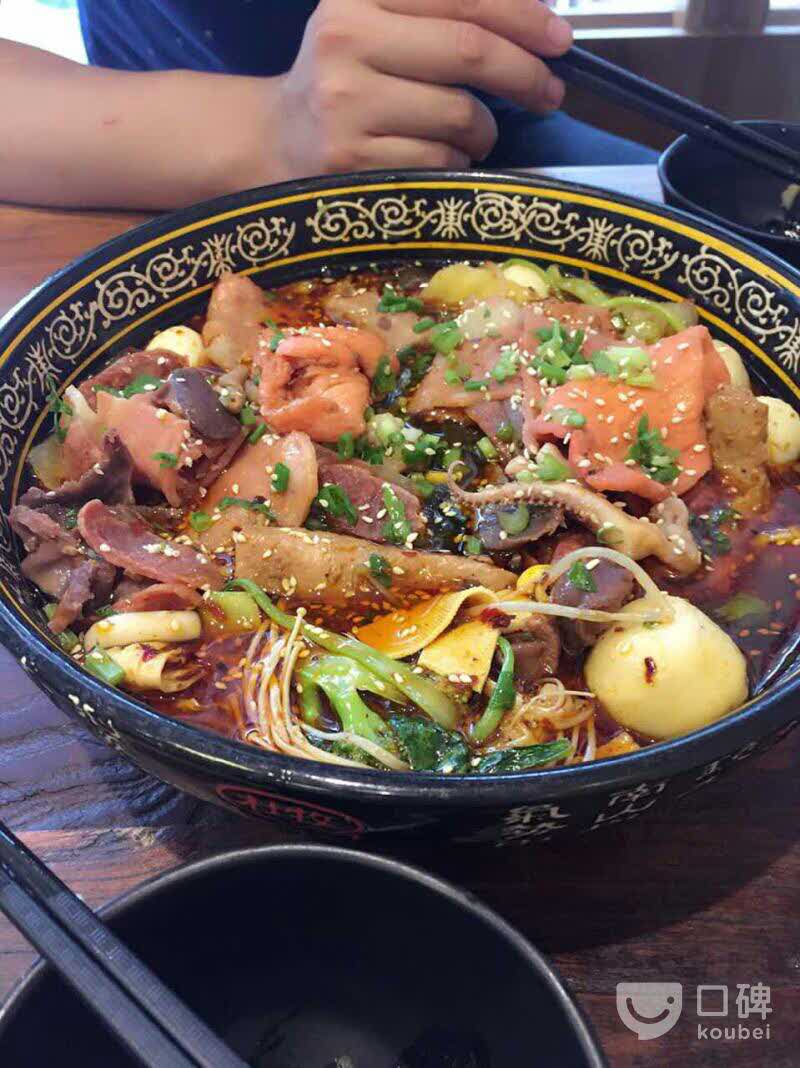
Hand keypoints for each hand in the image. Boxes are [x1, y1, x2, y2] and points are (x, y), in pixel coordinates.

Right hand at [274, 0, 572, 176]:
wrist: (275, 140)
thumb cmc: (343, 78)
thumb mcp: (374, 22)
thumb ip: (438, 14)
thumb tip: (534, 20)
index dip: (520, 16)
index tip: (559, 39)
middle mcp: (346, 42)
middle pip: (468, 52)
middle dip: (525, 73)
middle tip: (550, 91)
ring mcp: (347, 106)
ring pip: (458, 114)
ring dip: (486, 130)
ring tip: (478, 132)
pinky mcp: (353, 161)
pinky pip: (438, 161)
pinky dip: (457, 162)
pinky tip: (443, 157)